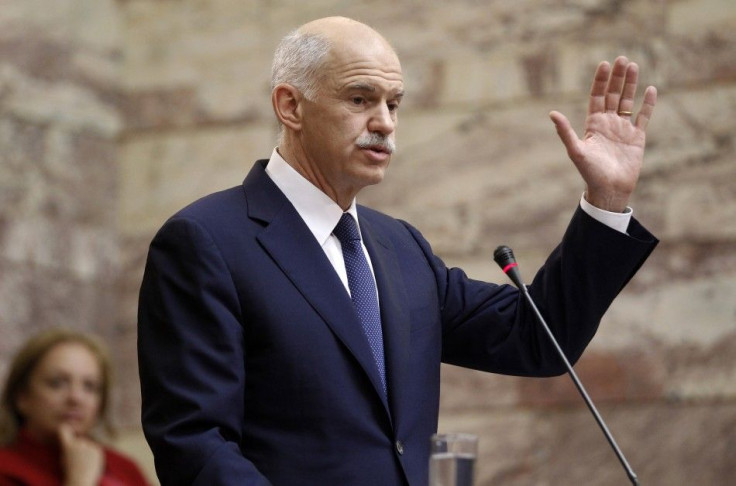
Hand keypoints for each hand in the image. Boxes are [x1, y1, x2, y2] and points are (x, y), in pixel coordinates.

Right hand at [58, 424, 104, 485]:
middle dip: (79, 449)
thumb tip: (75, 439)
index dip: (65, 427)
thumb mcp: (65, 459)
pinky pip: (94, 450)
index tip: (66, 425)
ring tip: (83, 465)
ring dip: (86, 453)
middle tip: (77, 462)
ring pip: (87, 446)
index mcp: (67, 446)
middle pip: (79, 441)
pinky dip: (93, 456)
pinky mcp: (97, 449)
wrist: (80, 482)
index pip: (63, 430)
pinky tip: (90, 464)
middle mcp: (78, 443)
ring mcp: (89, 445)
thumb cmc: (70, 474)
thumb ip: (70, 448)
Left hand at [549, 56, 656, 211]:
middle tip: (622, 59)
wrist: (608, 189)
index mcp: (593, 124)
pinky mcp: (637, 137)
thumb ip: (565, 131)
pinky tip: (650, 89)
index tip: (604, 64)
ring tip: (633, 66)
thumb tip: (552, 113)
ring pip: (627, 101)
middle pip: (612, 95)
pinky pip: (643, 117)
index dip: (600, 81)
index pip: (597, 96)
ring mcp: (623, 129)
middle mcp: (608, 123)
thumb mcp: (576, 150)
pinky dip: (647, 104)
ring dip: (630, 85)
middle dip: (617, 77)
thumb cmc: (589, 172)